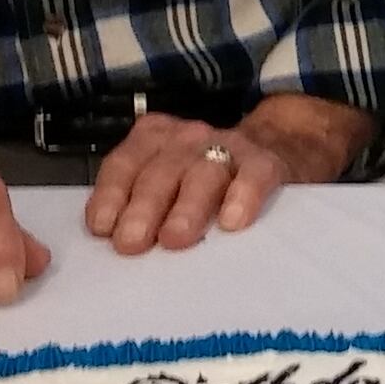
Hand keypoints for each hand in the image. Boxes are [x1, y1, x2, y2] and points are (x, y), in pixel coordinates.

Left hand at [84, 97, 371, 256]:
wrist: (281, 143)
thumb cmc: (209, 178)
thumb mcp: (169, 179)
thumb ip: (140, 203)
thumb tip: (111, 244)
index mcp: (154, 140)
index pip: (125, 164)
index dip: (111, 195)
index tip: (103, 228)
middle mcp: (187, 139)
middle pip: (160, 171)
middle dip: (143, 207)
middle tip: (132, 243)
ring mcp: (229, 147)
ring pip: (203, 173)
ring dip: (186, 206)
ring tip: (175, 239)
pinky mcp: (267, 162)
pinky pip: (254, 176)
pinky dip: (242, 196)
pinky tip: (233, 221)